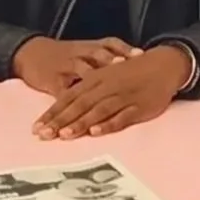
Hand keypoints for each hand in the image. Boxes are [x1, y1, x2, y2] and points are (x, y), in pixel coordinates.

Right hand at [10, 36, 140, 96]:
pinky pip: (61, 92)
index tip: (141, 55)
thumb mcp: (86, 52)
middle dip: (109, 60)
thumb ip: (106, 58)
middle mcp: (79, 54)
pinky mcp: (52, 80)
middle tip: (123, 65)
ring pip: (77, 74)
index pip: (110, 45)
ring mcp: (66, 66)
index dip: (125, 49)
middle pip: (96, 55)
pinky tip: (77, 110)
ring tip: (103, 86)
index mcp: (90, 47)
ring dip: (89, 80)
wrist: (32, 52)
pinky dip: (68, 102)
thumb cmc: (65, 55)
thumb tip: (134, 61)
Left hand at [32, 46, 191, 139]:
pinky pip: (122, 116)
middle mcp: (106, 86)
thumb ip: (88, 92)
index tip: (36, 128)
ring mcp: (122, 96)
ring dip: (81, 123)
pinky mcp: (139, 106)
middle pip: (79, 105)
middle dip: (60, 121)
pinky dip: (108, 124)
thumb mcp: (106, 76)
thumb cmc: (130, 72)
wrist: (163, 64)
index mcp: (95, 78)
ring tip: (64, 135)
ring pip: (98, 110)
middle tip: (43, 136)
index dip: (52, 113)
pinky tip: (96, 132)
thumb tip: (65, 110)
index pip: (68, 97)